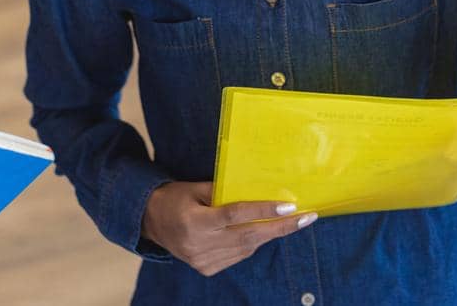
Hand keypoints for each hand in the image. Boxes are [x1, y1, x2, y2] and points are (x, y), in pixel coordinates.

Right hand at [142, 181, 316, 276]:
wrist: (149, 222)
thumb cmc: (174, 198)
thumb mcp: (195, 187)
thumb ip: (223, 191)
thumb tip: (259, 189)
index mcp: (195, 222)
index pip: (236, 215)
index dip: (264, 210)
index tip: (289, 205)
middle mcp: (200, 245)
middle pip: (248, 236)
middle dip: (281, 227)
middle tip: (307, 217)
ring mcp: (203, 261)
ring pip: (246, 248)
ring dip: (269, 234)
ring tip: (287, 220)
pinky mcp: (207, 269)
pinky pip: (238, 256)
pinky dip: (252, 243)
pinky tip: (261, 231)